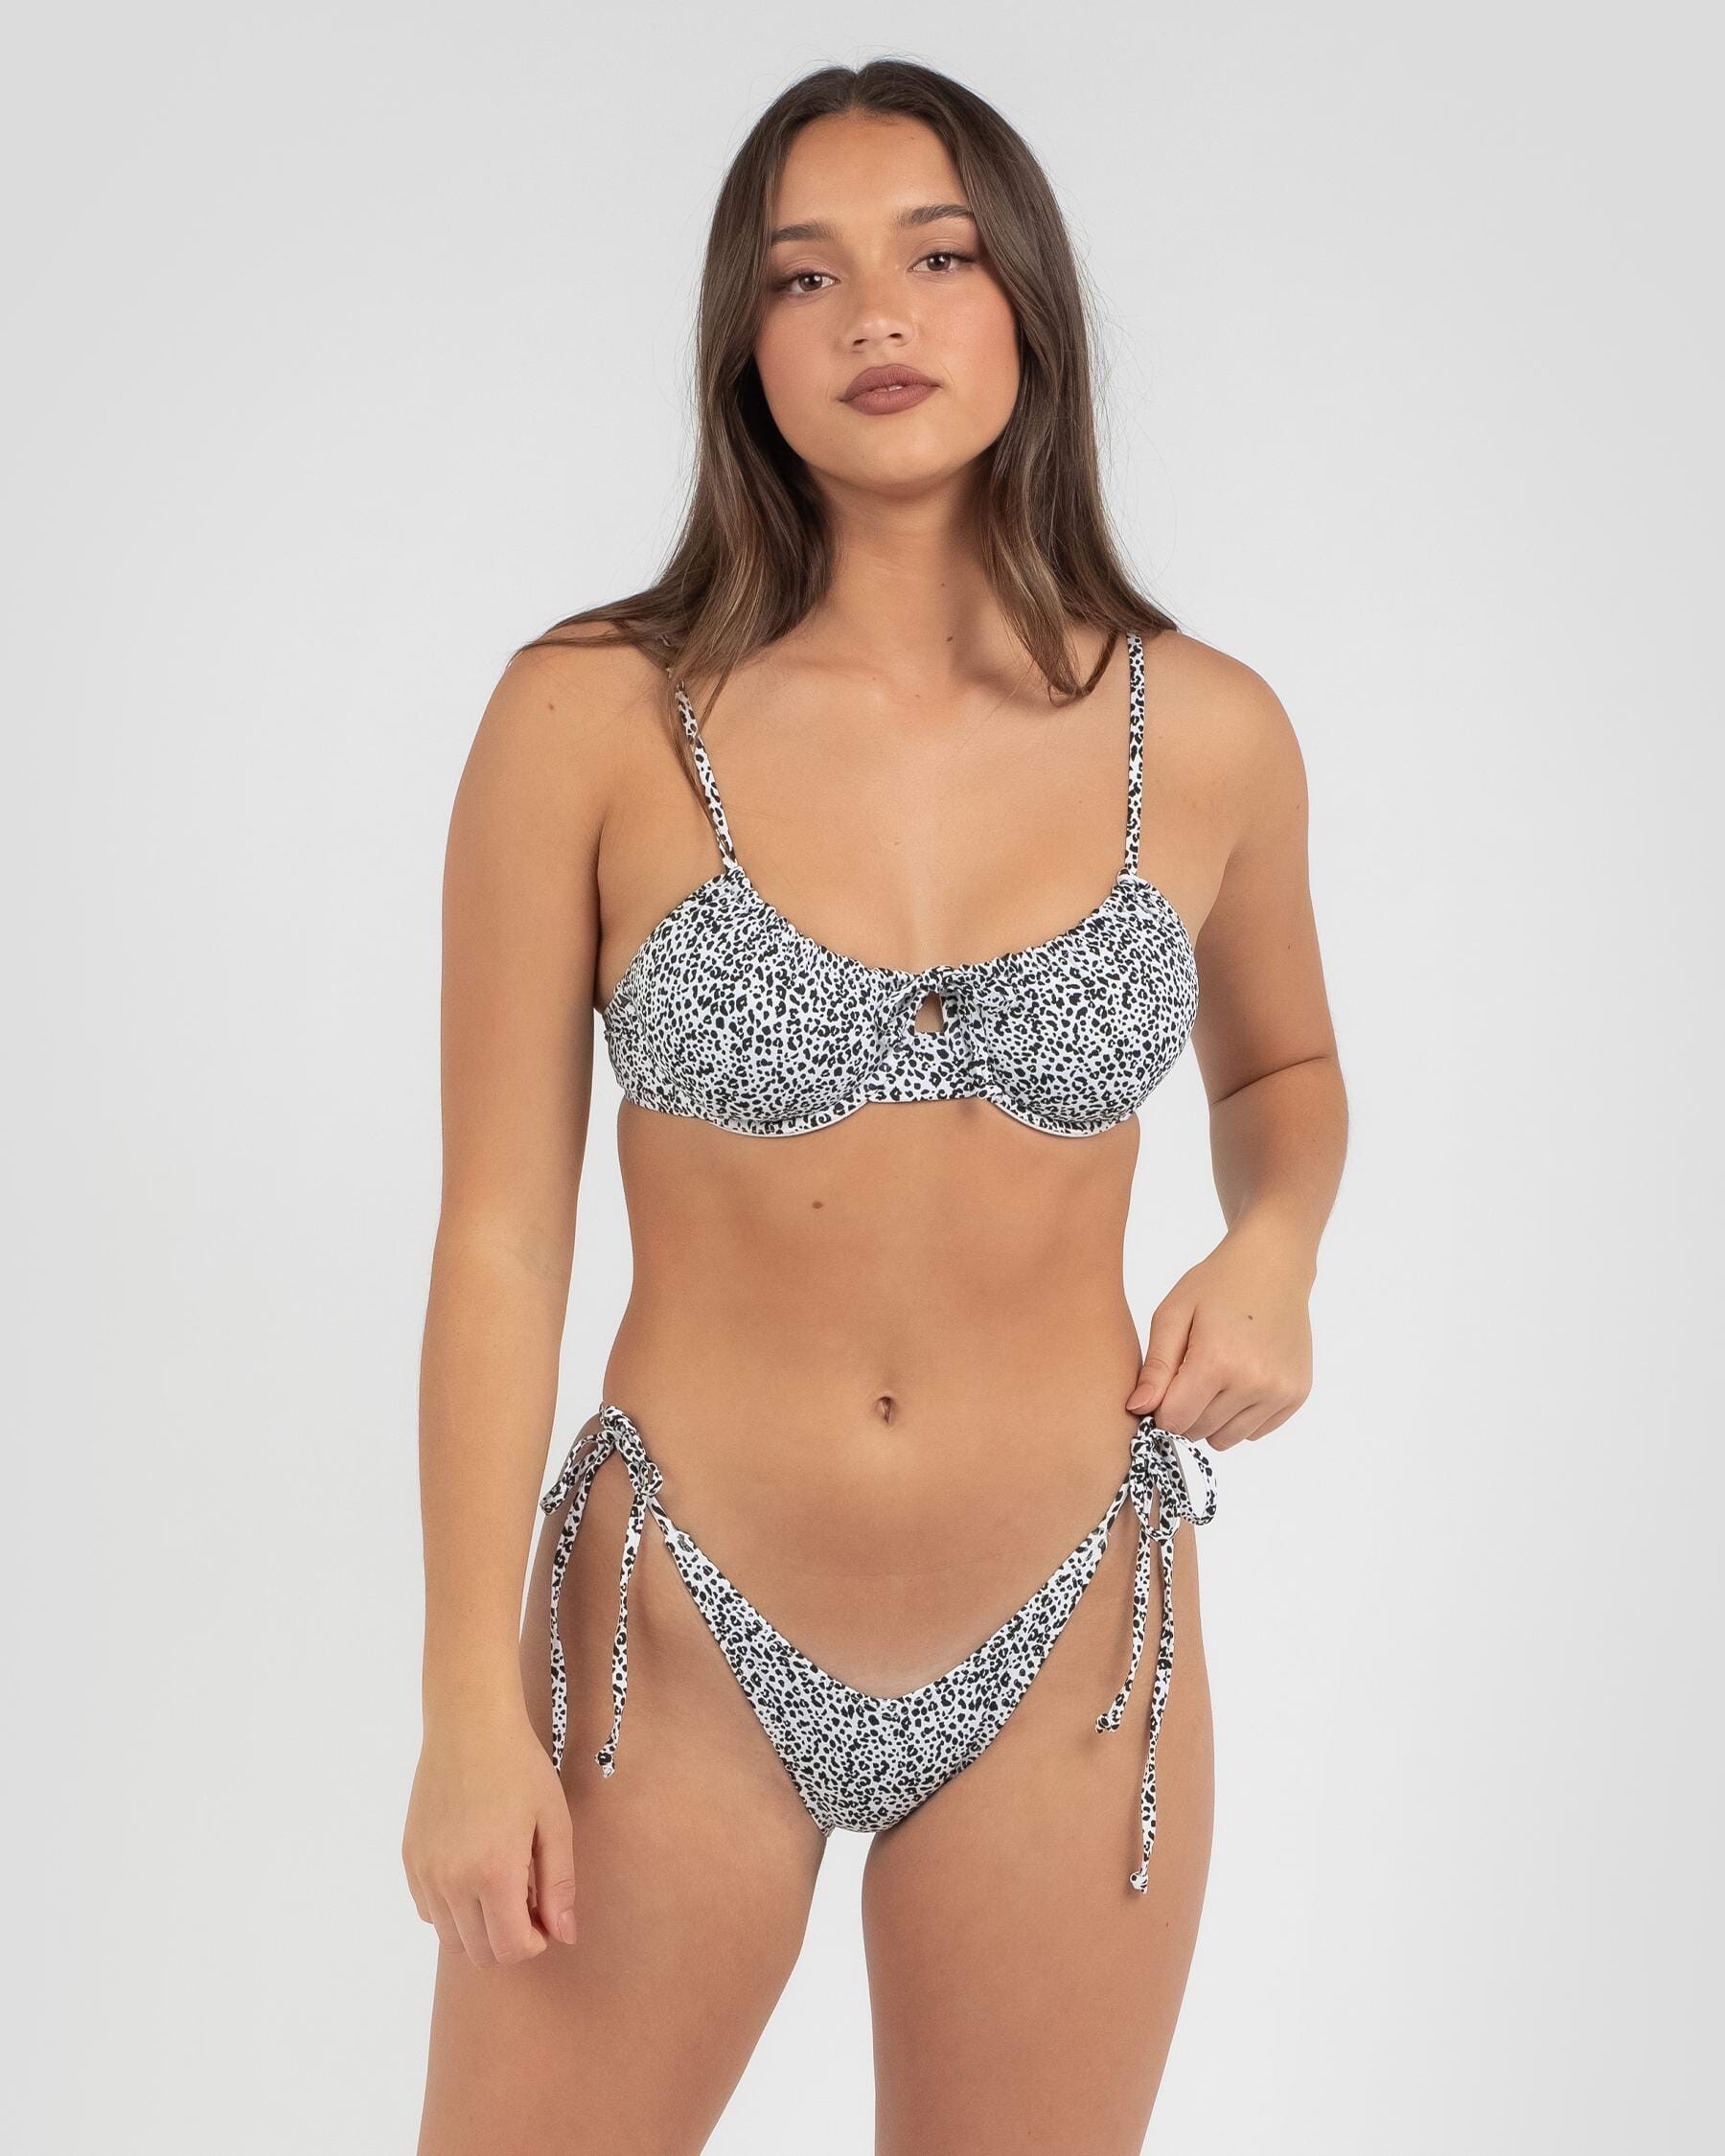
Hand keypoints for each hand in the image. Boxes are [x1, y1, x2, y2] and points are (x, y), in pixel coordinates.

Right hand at [402, 1701, 577, 1964]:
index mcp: (494, 1873)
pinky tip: (472, 1872)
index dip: (535, 1942)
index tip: (546, 1916)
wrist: (468, 1726)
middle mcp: (452, 1881)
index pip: (511, 1948)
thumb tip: (564, 1936)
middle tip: (526, 1901)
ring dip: (479, 1928)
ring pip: (450, 1938)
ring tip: (500, 1885)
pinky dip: (452, 1909)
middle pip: (479, 1952)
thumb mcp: (554, 1822)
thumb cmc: (520, 1768)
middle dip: (508, 1940)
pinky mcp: (409, 1860)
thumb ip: (559, 1885)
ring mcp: (425, 1873)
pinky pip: (428, 1911)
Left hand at [1125, 1215, 1313, 1448]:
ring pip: (1227, 1440)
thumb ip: (1155, 1366)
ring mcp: (1280, 1391)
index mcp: (1217, 1360)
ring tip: (1215, 1378)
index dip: (1160, 1409)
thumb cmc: (1215, 1284)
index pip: (1174, 1420)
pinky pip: (1255, 1432)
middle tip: (1189, 1375)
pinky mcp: (1296, 1395)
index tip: (1163, 1386)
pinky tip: (1239, 1380)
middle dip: (1185, 1412)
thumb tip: (1137, 1410)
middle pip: (1198, 1432)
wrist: (1273, 1265)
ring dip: (1212, 1419)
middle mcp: (1254, 1382)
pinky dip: (1240, 1416)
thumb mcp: (1173, 1314)